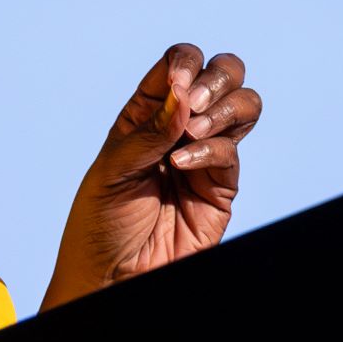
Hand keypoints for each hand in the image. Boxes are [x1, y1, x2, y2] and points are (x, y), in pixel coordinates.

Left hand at [43, 43, 263, 310]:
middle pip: (222, 75)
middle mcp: (179, 128)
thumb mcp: (111, 171)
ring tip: (194, 132)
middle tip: (195, 103)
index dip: (184, 64)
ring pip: (242, 107)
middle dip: (217, 78)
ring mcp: (204, 156)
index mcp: (146, 113)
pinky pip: (231, 153)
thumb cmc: (100, 224)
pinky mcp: (220, 188)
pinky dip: (212, 151)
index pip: (177, 65)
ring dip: (224, 108)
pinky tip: (183, 165)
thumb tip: (183, 94)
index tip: (175, 85)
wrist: (112, 277)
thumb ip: (148, 132)